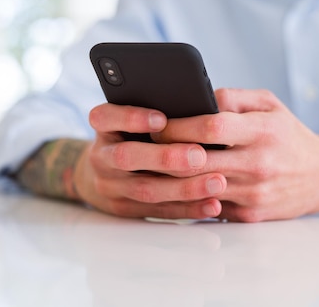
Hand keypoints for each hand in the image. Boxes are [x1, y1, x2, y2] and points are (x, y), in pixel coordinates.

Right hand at [74, 103, 227, 218]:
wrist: (103, 172)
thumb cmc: (133, 134)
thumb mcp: (135, 117)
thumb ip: (160, 113)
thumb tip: (201, 107)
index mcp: (103, 126)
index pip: (105, 117)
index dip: (131, 118)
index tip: (162, 119)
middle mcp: (102, 156)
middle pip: (127, 157)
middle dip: (165, 157)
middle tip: (199, 155)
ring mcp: (110, 185)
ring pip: (146, 190)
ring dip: (185, 188)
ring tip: (217, 182)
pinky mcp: (125, 209)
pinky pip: (159, 211)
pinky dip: (189, 208)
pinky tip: (212, 204)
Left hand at [154, 88, 318, 221]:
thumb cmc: (289, 135)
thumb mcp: (270, 104)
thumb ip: (233, 98)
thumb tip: (196, 97)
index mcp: (263, 131)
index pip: (212, 127)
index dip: (179, 125)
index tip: (158, 123)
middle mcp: (259, 164)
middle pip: (198, 161)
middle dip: (165, 153)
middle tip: (147, 145)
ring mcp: (254, 193)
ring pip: (198, 187)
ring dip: (171, 178)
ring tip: (153, 164)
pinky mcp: (251, 215)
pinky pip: (209, 206)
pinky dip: (190, 196)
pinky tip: (175, 185)